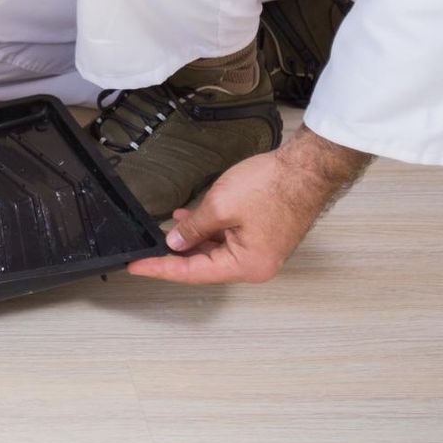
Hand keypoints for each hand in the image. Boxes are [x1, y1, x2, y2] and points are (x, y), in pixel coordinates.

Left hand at [125, 128, 371, 284]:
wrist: (306, 169)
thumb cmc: (272, 186)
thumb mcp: (219, 206)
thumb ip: (193, 229)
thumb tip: (175, 243)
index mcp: (247, 266)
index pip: (193, 273)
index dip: (161, 268)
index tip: (137, 267)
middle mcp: (255, 266)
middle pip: (204, 266)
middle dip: (175, 256)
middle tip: (145, 251)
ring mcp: (261, 252)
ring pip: (215, 251)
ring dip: (191, 240)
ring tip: (162, 230)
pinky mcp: (262, 237)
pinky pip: (227, 240)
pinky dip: (207, 231)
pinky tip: (188, 218)